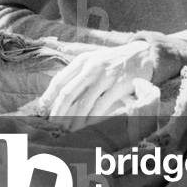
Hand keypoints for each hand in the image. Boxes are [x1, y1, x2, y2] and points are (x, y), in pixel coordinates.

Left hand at [39, 41, 153, 129]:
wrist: (143, 54)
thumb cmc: (115, 60)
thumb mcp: (94, 58)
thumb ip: (76, 70)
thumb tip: (56, 90)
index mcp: (82, 60)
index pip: (59, 81)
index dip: (49, 98)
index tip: (43, 112)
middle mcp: (92, 66)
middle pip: (68, 93)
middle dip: (58, 113)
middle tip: (52, 127)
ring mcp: (105, 76)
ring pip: (84, 103)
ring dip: (74, 120)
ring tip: (68, 132)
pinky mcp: (119, 85)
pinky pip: (101, 106)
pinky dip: (92, 119)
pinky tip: (86, 127)